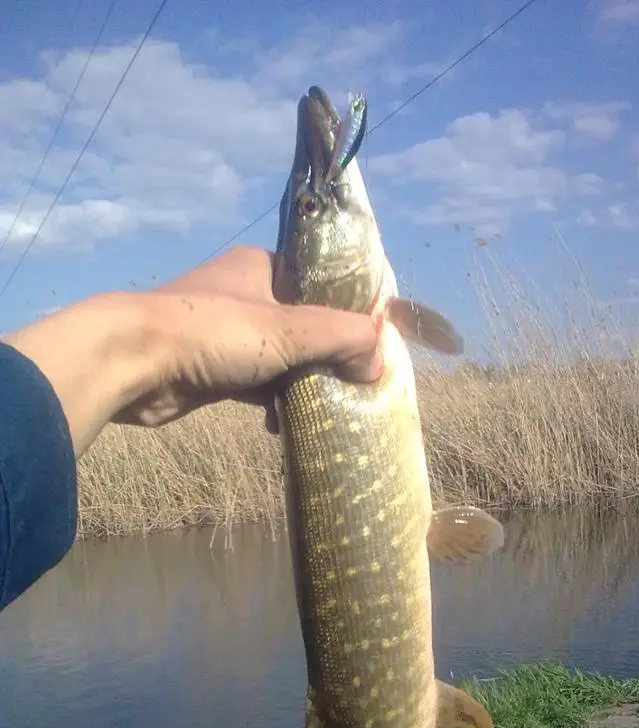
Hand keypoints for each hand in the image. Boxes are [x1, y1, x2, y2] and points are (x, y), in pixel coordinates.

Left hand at [115, 245, 382, 431]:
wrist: (134, 364)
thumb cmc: (213, 334)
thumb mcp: (290, 330)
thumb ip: (343, 338)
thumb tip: (380, 360)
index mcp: (264, 267)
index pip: (323, 285)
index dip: (351, 313)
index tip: (374, 346)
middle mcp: (246, 295)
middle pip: (306, 327)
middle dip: (329, 358)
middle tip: (355, 385)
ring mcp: (226, 334)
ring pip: (283, 359)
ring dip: (303, 385)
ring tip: (327, 409)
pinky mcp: (213, 370)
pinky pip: (258, 385)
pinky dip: (273, 404)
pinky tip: (283, 424)